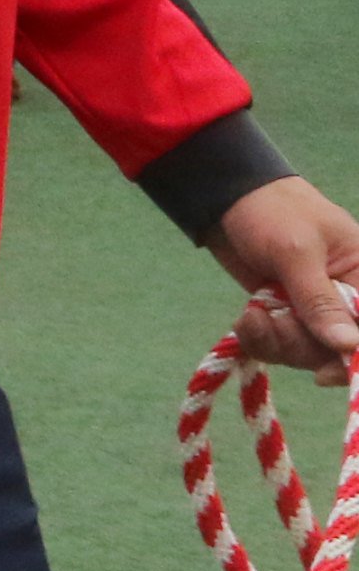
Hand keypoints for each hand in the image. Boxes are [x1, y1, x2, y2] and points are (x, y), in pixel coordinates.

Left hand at [210, 176, 358, 384]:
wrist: (225, 199)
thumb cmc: (272, 211)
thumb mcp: (296, 251)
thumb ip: (320, 300)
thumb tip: (347, 346)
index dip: (355, 358)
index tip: (325, 372)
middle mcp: (347, 299)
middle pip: (338, 350)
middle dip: (302, 345)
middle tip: (274, 323)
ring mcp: (314, 310)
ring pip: (307, 352)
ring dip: (277, 341)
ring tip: (253, 316)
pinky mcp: (285, 315)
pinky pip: (280, 346)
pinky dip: (260, 339)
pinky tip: (246, 320)